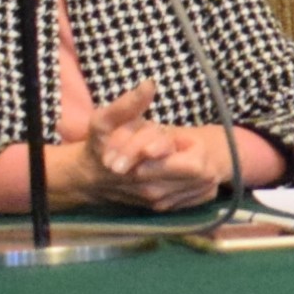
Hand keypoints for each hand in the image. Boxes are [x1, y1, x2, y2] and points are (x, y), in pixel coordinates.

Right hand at [74, 84, 236, 210]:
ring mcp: (162, 203)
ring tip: (177, 156)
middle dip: (197, 155)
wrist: (89, 179)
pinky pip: (199, 196)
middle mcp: (157, 192)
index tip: (176, 138)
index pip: (196, 165)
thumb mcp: (104, 121)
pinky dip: (199, 182)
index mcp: (145, 171)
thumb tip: (149, 84)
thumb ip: (127, 105)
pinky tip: (183, 170)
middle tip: (179, 146)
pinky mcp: (165, 209)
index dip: (192, 147)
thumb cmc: (99, 147)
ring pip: (204, 186)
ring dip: (199, 168)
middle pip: (204, 175)